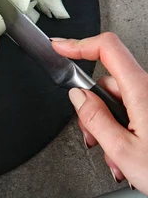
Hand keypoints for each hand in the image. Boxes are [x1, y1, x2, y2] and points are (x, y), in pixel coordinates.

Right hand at [52, 33, 147, 191]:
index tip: (60, 48)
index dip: (79, 44)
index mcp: (142, 91)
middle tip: (93, 136)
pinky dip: (123, 129)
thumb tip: (77, 96)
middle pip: (107, 81)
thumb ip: (95, 118)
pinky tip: (128, 153)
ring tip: (116, 155)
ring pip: (118, 99)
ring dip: (108, 125)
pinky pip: (132, 110)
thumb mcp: (123, 150)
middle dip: (92, 107)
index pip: (107, 48)